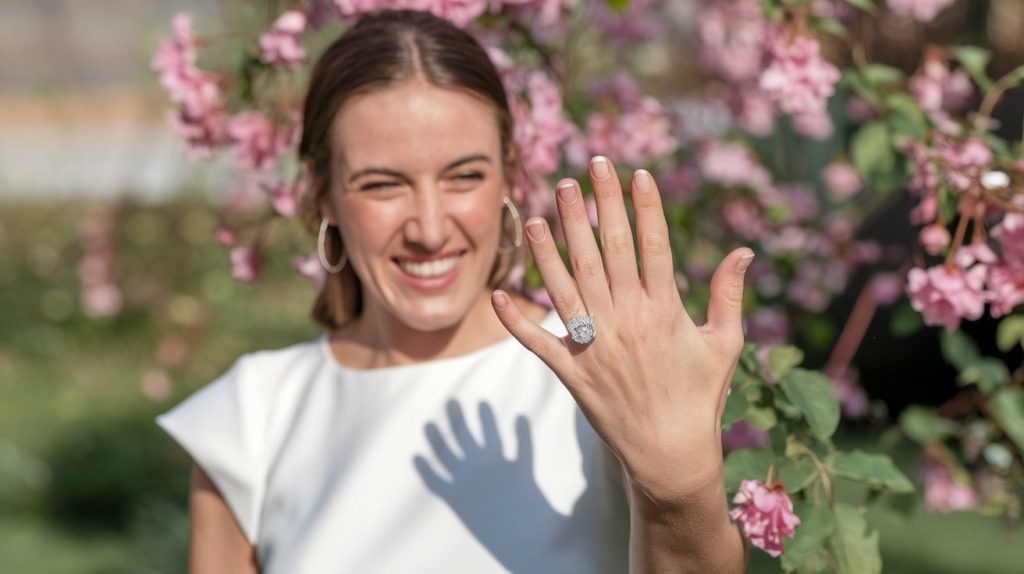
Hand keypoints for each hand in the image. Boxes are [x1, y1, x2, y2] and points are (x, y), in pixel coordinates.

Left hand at [491, 156, 753, 508]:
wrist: (671, 454)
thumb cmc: (701, 397)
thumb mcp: (725, 344)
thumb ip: (729, 294)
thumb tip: (744, 251)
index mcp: (663, 311)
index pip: (651, 246)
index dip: (643, 206)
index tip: (634, 172)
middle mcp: (625, 321)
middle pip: (605, 253)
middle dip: (595, 207)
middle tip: (583, 169)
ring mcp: (594, 345)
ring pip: (566, 285)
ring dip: (550, 248)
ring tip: (537, 213)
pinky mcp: (571, 372)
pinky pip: (538, 342)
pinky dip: (516, 320)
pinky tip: (498, 292)